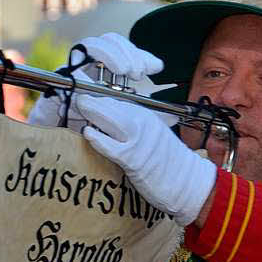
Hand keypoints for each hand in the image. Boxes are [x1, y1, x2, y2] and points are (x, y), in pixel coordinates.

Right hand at [27, 32, 163, 130]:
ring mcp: (70, 72)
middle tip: (138, 72)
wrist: (60, 146)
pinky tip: (98, 88)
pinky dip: (83, 78)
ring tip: (126, 73)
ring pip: (88, 47)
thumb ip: (147, 116)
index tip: (157, 68)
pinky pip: (68, 74)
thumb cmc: (92, 129)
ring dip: (110, 55)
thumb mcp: (126, 120)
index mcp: (104, 69)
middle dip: (125, 51)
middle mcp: (87, 66)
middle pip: (106, 41)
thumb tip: (176, 115)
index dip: (140, 54)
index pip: (122, 50)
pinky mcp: (55, 85)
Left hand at [77, 94, 216, 225]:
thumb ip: (132, 123)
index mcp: (147, 115)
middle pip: (113, 103)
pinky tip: (88, 133)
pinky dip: (99, 139)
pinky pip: (113, 146)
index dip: (98, 89)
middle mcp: (143, 122)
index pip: (118, 96)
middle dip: (91, 96)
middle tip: (73, 88)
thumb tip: (106, 119)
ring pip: (112, 119)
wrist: (189, 182)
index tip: (83, 80)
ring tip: (78, 104)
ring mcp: (140, 140)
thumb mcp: (152, 133)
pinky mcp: (135, 159)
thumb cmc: (168, 162)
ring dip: (93, 110)